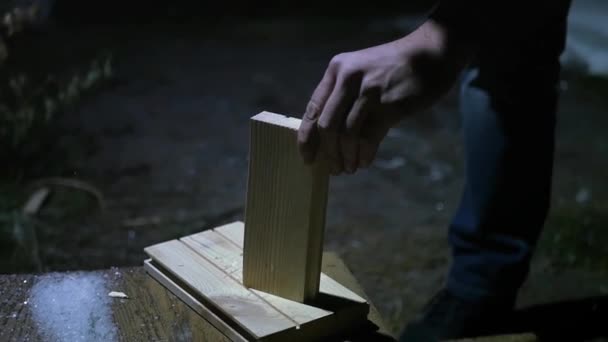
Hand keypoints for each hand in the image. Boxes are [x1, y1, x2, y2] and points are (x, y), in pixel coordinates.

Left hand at [297, 19, 473, 174]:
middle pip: (327, 125)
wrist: (431, 54)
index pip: (313, 109)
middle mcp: (348, 78)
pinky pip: (369, 137)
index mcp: (336, 70)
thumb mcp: (360, 72)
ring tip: (350, 168)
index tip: (307, 158)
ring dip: (347, 157)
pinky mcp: (389, 105)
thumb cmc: (394, 68)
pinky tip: (365, 161)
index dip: (306, 138)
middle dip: (328, 153)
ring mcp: (368, 91)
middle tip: (334, 169)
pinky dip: (364, 154)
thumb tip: (327, 137)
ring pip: (347, 135)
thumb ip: (343, 97)